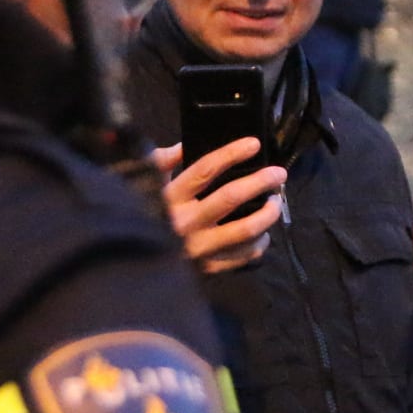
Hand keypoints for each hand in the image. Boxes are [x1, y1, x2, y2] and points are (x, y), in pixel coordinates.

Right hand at [151, 138, 285, 274]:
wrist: (133, 266)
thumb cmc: (140, 216)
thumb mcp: (143, 185)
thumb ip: (161, 162)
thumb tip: (185, 145)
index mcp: (171, 197)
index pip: (205, 170)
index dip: (232, 154)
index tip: (253, 144)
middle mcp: (186, 222)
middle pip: (232, 197)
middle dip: (261, 181)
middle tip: (279, 174)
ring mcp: (199, 247)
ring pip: (245, 229)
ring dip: (267, 214)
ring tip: (274, 203)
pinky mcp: (208, 268)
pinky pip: (243, 255)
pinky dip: (259, 243)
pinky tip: (263, 233)